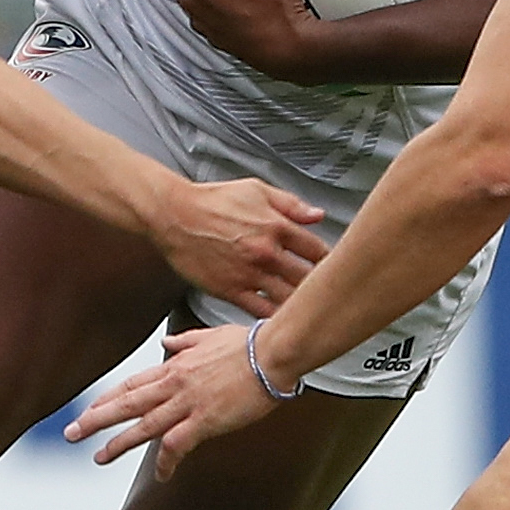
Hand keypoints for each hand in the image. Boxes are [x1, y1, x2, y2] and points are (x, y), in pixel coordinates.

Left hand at [67, 323, 279, 475]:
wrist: (274, 352)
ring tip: (98, 456)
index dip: (109, 397)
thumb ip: (185, 341)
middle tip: (72, 433)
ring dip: (118, 443)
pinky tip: (161, 476)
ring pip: (143, 426)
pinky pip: (176, 445)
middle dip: (96, 419)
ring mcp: (187, 403)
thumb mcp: (210, 336)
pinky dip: (165, 461)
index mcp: (175, 364)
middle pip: (127, 404)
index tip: (91, 408)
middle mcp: (174, 384)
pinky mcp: (205, 420)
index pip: (133, 383)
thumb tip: (166, 342)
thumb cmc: (250, 343)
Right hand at [152, 177, 325, 313]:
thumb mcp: (256, 190)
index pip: (318, 250)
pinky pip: (261, 312)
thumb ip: (290, 204)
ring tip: (311, 311)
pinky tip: (282, 320)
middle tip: (330, 294)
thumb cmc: (211, 201)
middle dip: (321, 287)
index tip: (334, 268)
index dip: (330, 261)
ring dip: (301, 305)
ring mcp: (250, 274)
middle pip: (308, 279)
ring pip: (288, 299)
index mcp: (277, 226)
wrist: (174, 215)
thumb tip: (317, 214)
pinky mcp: (231, 290)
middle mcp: (267, 253)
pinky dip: (274, 318)